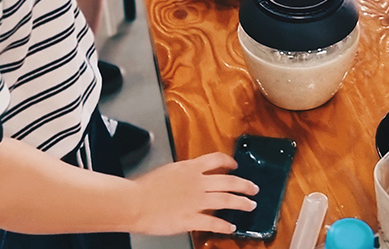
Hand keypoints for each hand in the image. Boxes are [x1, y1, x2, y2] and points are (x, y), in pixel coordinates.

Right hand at [129, 153, 257, 234]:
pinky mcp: (191, 219)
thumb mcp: (168, 171)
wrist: (134, 202)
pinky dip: (225, 226)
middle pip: (228, 181)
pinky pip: (213, 223)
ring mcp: (196, 201)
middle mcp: (198, 183)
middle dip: (244, 185)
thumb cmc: (145, 187)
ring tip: (251, 206)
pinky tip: (231, 228)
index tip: (236, 165)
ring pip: (226, 200)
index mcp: (190, 168)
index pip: (216, 160)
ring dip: (241, 203)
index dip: (229, 162)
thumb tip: (190, 175)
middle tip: (254, 188)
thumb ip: (183, 174)